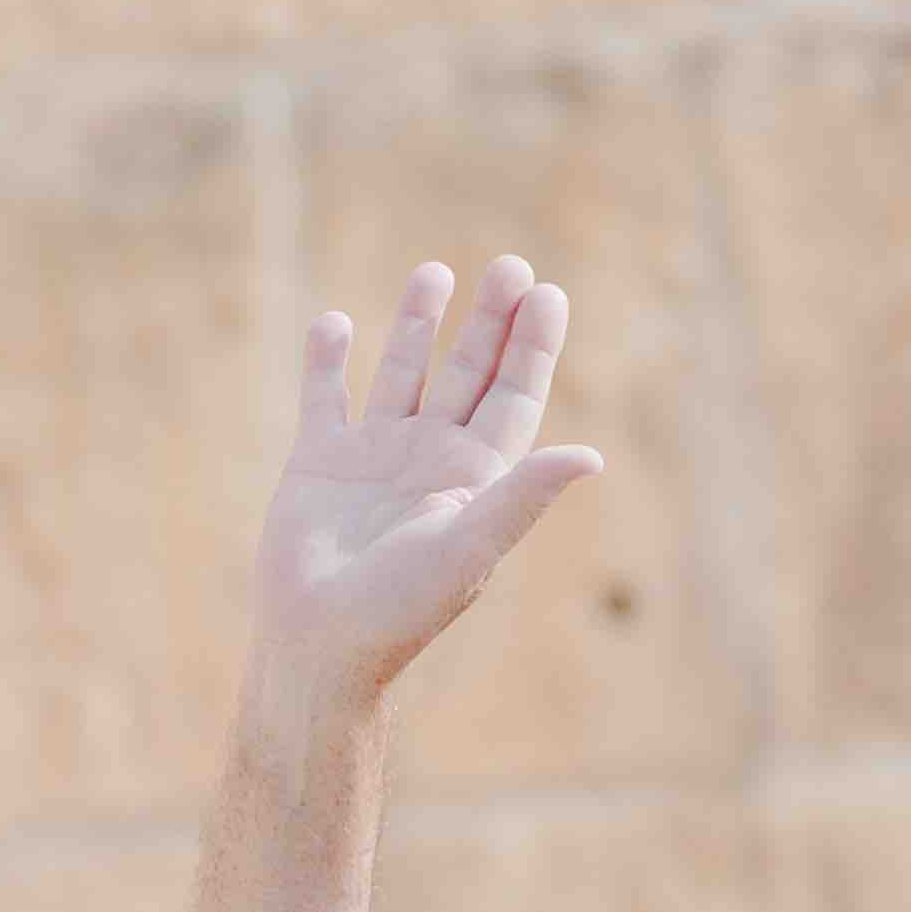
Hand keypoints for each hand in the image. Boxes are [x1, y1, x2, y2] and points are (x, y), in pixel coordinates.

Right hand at [244, 255, 586, 729]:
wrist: (320, 645)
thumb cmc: (401, 608)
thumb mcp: (469, 548)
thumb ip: (523, 496)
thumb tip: (592, 456)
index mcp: (474, 478)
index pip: (513, 397)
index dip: (532, 347)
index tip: (547, 293)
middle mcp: (430, 460)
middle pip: (469, 374)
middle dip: (489, 321)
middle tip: (509, 265)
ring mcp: (374, 457)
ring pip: (402, 374)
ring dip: (416, 325)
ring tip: (435, 272)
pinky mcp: (318, 462)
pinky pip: (325, 397)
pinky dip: (327, 360)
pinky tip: (336, 324)